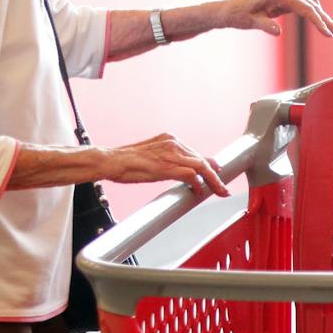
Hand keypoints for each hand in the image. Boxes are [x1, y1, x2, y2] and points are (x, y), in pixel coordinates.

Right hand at [100, 134, 229, 197]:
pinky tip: (199, 192)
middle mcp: (172, 143)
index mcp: (169, 140)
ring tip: (220, 192)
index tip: (218, 173)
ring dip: (213, 181)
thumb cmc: (126, 162)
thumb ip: (168, 161)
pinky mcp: (166, 166)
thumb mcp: (152, 158)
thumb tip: (181, 173)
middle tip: (223, 188)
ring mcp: (170, 154)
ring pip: (201, 166)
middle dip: (216, 176)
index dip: (210, 164)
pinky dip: (198, 184)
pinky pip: (191, 175)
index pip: (195, 153)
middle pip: (202, 160)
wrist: (109, 160)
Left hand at [218, 0, 332, 39]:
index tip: (328, 34)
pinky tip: (322, 25)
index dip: (318, 21)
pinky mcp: (285, 0)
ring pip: (310, 5)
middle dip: (327, 19)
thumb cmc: (236, 15)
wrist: (228, 10)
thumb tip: (278, 31)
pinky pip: (304, 7)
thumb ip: (264, 25)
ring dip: (323, 17)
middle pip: (311, 5)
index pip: (304, 8)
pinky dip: (315, 16)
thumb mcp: (248, 22)